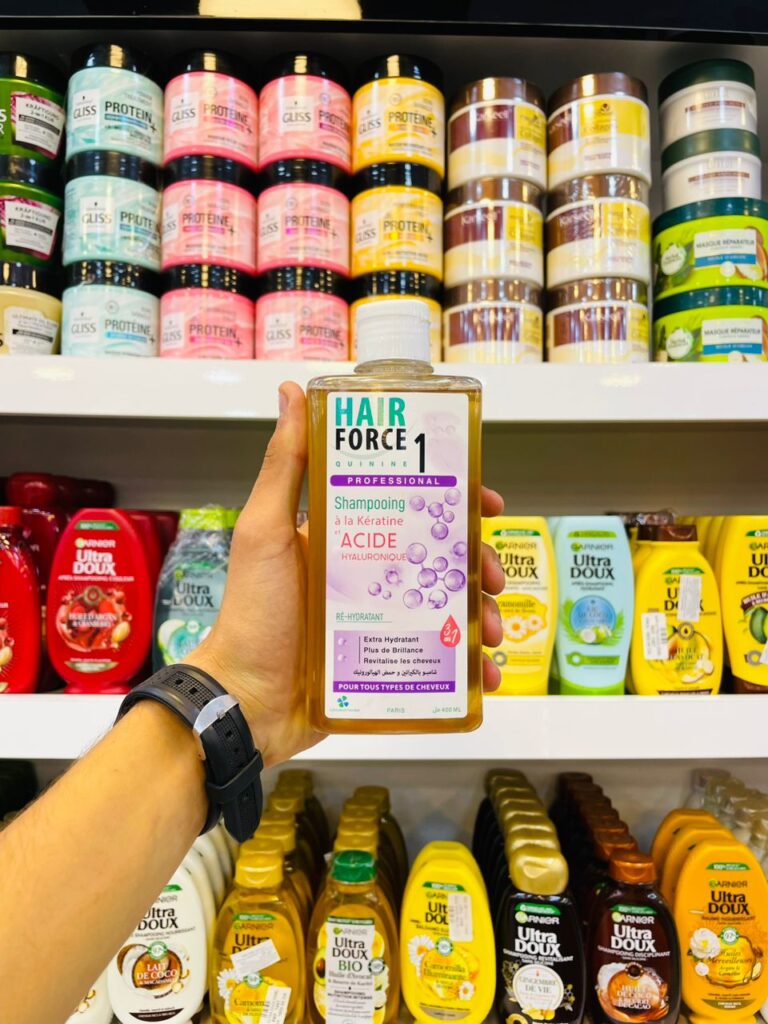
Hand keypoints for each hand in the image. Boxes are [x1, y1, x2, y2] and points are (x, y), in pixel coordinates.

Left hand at [188, 382, 505, 766]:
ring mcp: (383, 620)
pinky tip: (483, 675)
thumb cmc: (252, 611)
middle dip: (478, 563)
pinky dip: (468, 668)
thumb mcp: (267, 530)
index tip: (486, 503)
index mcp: (349, 536)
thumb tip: (291, 392)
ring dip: (480, 615)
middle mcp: (371, 573)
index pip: (414, 505)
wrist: (247, 699)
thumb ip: (283, 465)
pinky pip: (440, 661)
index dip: (456, 500)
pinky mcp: (388, 662)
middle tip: (489, 578)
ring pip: (449, 608)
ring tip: (488, 633)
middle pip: (443, 557)